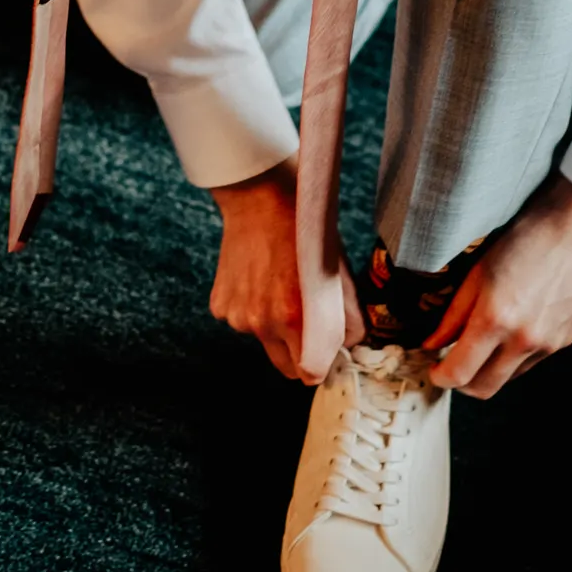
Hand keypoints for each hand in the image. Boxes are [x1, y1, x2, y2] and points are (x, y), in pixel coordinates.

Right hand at [208, 157, 362, 382]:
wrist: (260, 198)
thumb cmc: (304, 229)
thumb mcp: (338, 271)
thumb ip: (347, 316)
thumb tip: (351, 344)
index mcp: (293, 317)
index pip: (308, 373)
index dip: (322, 365)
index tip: (328, 352)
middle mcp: (261, 323)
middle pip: (285, 367)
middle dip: (299, 353)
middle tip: (307, 320)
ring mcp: (237, 315)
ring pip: (263, 341)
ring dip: (274, 327)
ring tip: (281, 286)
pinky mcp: (220, 305)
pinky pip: (242, 321)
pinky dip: (252, 309)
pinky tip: (260, 279)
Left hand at [423, 175, 571, 398]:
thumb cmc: (530, 236)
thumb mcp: (479, 270)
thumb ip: (453, 314)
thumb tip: (432, 343)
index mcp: (496, 320)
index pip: (458, 374)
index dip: (440, 376)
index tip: (435, 368)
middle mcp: (523, 340)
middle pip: (483, 389)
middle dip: (462, 383)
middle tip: (452, 362)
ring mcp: (547, 344)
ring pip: (508, 378)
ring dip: (490, 370)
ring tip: (484, 340)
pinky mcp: (565, 341)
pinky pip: (531, 363)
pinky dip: (514, 356)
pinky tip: (513, 327)